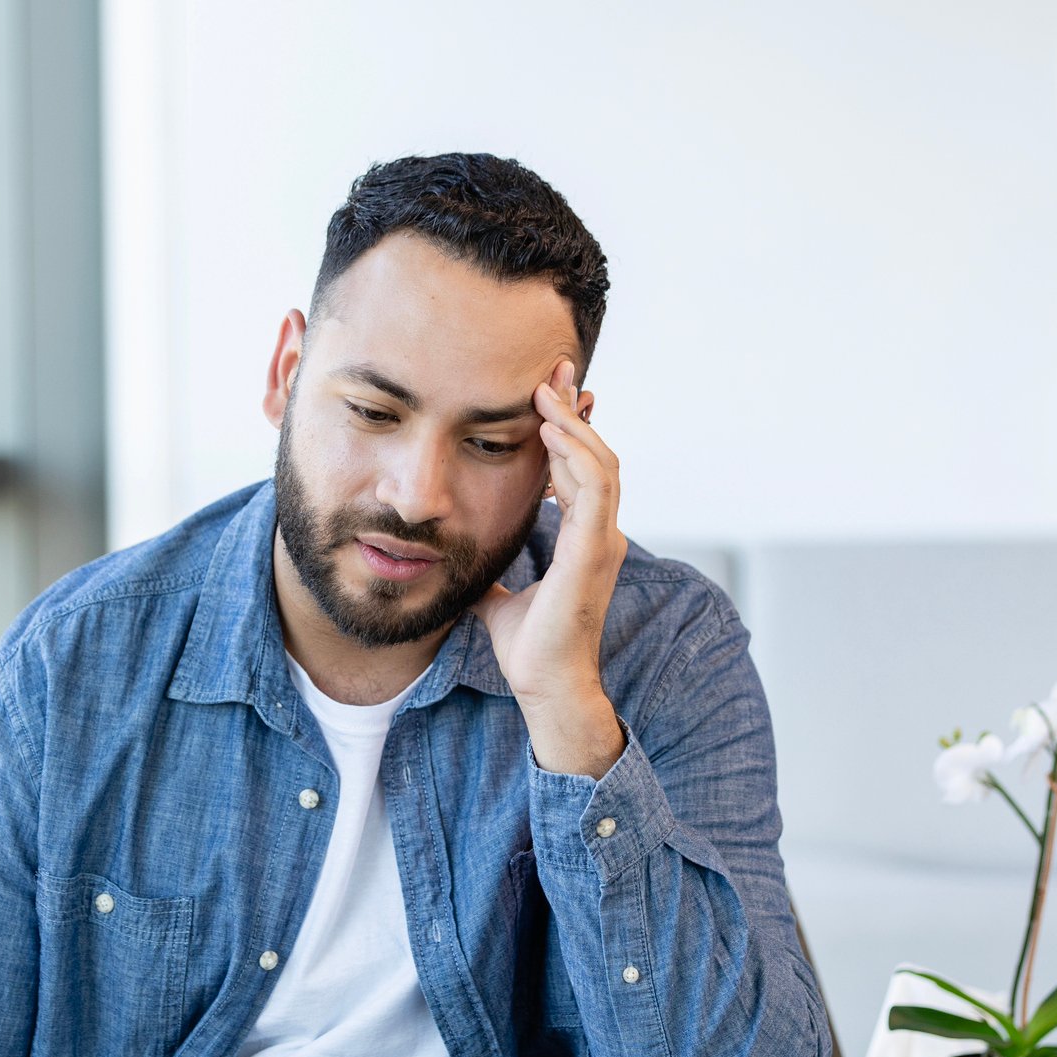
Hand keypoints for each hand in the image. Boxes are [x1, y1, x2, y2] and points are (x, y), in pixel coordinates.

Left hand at [472, 358, 627, 777]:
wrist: (544, 687)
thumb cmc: (529, 648)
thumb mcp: (499, 594)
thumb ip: (487, 569)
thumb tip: (453, 558)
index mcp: (583, 538)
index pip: (580, 468)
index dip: (568, 428)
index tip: (545, 392)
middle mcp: (600, 534)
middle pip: (596, 453)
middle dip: (575, 410)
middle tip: (556, 370)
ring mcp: (602, 542)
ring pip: (602, 463)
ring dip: (575, 424)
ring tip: (547, 391)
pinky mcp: (594, 554)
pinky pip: (596, 490)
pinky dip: (577, 456)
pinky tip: (552, 431)